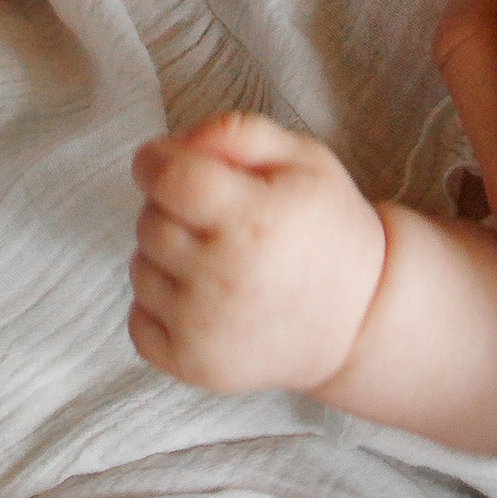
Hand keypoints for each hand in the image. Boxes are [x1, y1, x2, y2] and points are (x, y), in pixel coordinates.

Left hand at [126, 112, 386, 394]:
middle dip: (167, 207)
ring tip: (212, 259)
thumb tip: (175, 143)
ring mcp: (205, 328)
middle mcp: (224, 276)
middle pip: (150, 222)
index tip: (159, 161)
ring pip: (139, 269)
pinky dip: (157, 306)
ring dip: (162, 256)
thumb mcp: (303, 159)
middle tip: (209, 216)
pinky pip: (137, 322)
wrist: (359, 319)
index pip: (170, 179)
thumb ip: (238, 133)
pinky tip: (200, 297)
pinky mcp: (194, 365)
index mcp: (254, 219)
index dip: (154, 161)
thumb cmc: (326, 228)